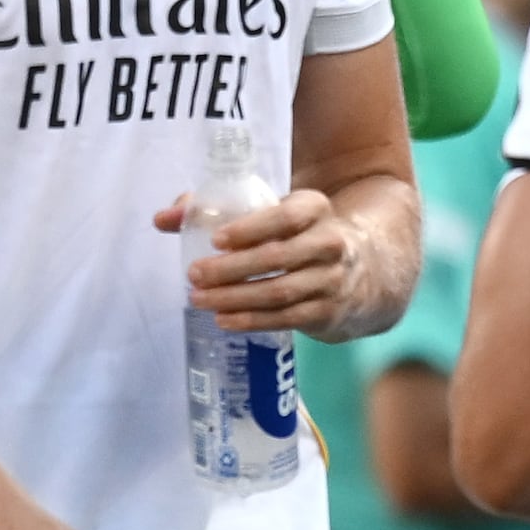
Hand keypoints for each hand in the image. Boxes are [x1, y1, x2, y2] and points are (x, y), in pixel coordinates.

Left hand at [162, 181, 362, 334]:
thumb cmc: (301, 236)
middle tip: (194, 274)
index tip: (216, 239)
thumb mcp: (275, 213)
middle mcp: (330, 243)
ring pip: (278, 292)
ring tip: (199, 299)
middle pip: (276, 258)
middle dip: (231, 269)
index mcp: (316, 209)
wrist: (366, 271)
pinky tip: (224, 320)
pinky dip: (252, 321)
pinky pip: (285, 318)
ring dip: (235, 298)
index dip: (250, 228)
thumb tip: (163, 219)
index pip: (285, 217)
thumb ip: (218, 210)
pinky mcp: (328, 312)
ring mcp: (332, 281)